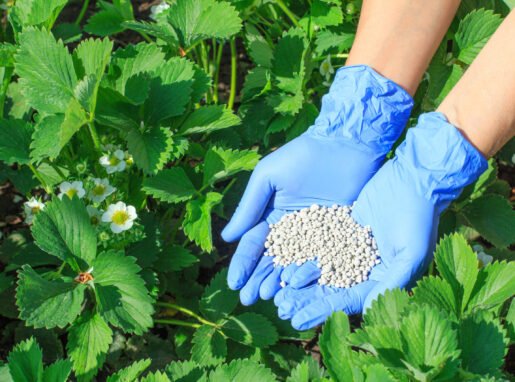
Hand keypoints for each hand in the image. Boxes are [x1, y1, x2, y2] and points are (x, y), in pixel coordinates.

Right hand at [221, 65, 412, 305]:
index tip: (233, 283)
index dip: (242, 264)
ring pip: (295, 264)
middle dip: (258, 279)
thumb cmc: (303, 155)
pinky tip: (300, 289)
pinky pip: (322, 258)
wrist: (346, 144)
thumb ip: (249, 206)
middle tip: (249, 299)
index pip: (253, 244)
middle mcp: (291, 229)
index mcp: (271, 215)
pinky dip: (311, 275)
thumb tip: (227, 237)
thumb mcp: (268, 177)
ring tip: (270, 299)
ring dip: (281, 282)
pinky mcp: (338, 235)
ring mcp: (315, 235)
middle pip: (272, 260)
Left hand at [275, 112, 486, 329]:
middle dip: (304, 299)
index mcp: (379, 279)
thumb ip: (391, 282)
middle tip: (280, 308)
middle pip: (328, 288)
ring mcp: (349, 248)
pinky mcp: (341, 229)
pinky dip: (301, 253)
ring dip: (298, 278)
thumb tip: (367, 312)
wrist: (413, 180)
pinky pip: (317, 244)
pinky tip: (281, 260)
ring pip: (319, 267)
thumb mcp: (410, 253)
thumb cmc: (419, 218)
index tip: (297, 321)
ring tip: (275, 289)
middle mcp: (362, 268)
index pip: (346, 300)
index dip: (321, 311)